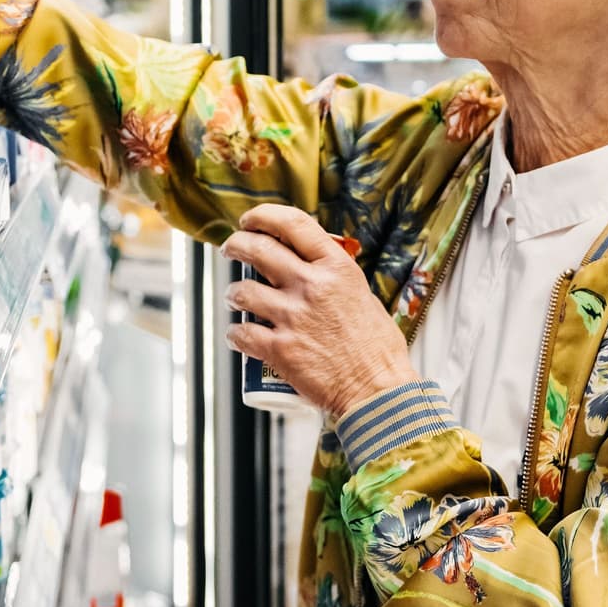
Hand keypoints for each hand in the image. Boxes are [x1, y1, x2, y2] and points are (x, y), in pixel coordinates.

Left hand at [223, 204, 419, 417]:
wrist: (377, 390)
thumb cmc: (377, 349)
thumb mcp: (362, 296)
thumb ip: (334, 279)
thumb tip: (310, 268)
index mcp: (336, 268)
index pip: (293, 224)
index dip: (264, 216)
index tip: (251, 219)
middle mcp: (312, 286)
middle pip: (258, 249)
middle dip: (236, 244)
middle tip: (231, 248)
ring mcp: (293, 317)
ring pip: (243, 290)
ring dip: (233, 292)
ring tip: (235, 297)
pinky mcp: (280, 349)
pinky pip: (242, 333)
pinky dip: (235, 334)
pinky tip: (238, 335)